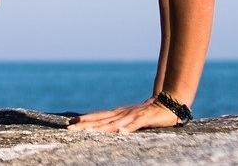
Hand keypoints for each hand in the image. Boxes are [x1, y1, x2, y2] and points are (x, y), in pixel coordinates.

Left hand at [66, 98, 180, 132]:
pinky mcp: (144, 119)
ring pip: (114, 123)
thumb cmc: (148, 113)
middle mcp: (122, 114)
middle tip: (69, 128)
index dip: (84, 120)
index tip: (69, 123)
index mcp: (118, 114)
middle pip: (100, 120)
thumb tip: (105, 129)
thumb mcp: (130, 118)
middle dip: (85, 124)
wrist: (168, 104)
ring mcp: (132, 116)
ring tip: (87, 131)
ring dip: (100, 128)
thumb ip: (118, 123)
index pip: (97, 117)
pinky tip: (120, 132)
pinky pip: (135, 125)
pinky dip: (127, 128)